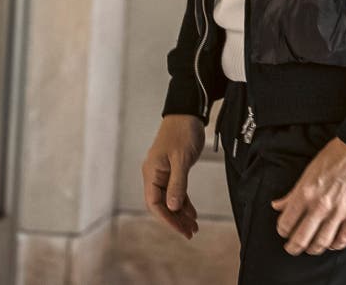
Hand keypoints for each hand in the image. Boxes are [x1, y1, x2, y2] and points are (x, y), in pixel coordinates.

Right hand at [141, 114, 203, 238]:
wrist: (188, 112)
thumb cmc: (183, 132)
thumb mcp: (181, 159)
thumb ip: (177, 183)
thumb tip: (172, 207)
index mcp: (151, 172)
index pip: (155, 203)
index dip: (167, 218)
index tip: (181, 229)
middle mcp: (154, 174)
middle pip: (162, 204)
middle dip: (175, 219)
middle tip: (191, 232)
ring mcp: (163, 172)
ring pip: (170, 199)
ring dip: (181, 213)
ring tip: (194, 227)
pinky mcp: (173, 169)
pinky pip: (176, 191)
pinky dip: (184, 202)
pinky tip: (192, 213)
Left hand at [269, 136, 345, 254]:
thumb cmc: (335, 155)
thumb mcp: (308, 171)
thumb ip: (292, 192)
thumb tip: (277, 205)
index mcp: (306, 192)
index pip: (286, 223)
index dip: (282, 231)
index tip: (284, 232)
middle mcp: (321, 204)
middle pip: (302, 238)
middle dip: (294, 247)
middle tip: (292, 249)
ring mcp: (339, 210)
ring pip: (322, 242)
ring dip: (314, 249)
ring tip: (311, 248)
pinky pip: (344, 238)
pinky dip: (336, 245)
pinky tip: (333, 244)